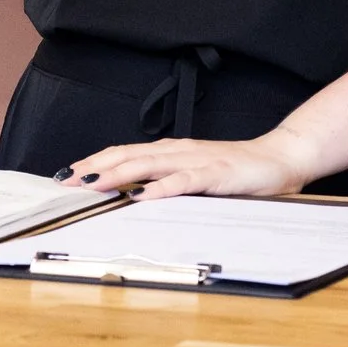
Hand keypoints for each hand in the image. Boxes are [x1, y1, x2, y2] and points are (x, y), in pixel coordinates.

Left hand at [52, 128, 323, 200]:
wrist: (280, 158)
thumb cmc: (238, 172)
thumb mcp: (197, 176)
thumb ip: (170, 181)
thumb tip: (134, 194)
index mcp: (172, 152)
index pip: (126, 153)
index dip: (96, 162)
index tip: (67, 174)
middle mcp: (179, 151)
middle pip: (129, 155)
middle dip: (96, 167)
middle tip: (67, 180)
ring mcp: (197, 161)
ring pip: (150, 164)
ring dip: (118, 173)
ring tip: (93, 183)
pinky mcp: (216, 174)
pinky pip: (184, 181)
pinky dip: (162, 187)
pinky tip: (143, 195)